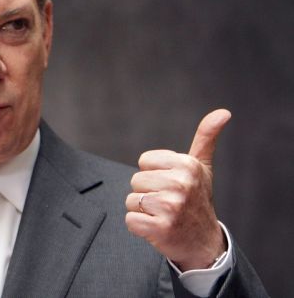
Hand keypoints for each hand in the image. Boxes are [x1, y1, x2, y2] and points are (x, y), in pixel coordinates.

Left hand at [125, 109, 230, 270]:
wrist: (204, 242)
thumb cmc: (198, 199)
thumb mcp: (202, 166)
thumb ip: (206, 137)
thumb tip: (223, 112)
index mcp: (187, 165)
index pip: (144, 161)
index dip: (154, 173)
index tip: (171, 183)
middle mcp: (181, 184)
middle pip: (136, 180)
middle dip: (147, 192)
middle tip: (167, 202)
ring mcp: (171, 207)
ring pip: (131, 200)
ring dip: (143, 210)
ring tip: (163, 214)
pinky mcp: (161, 228)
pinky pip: (130, 220)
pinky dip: (139, 226)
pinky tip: (157, 227)